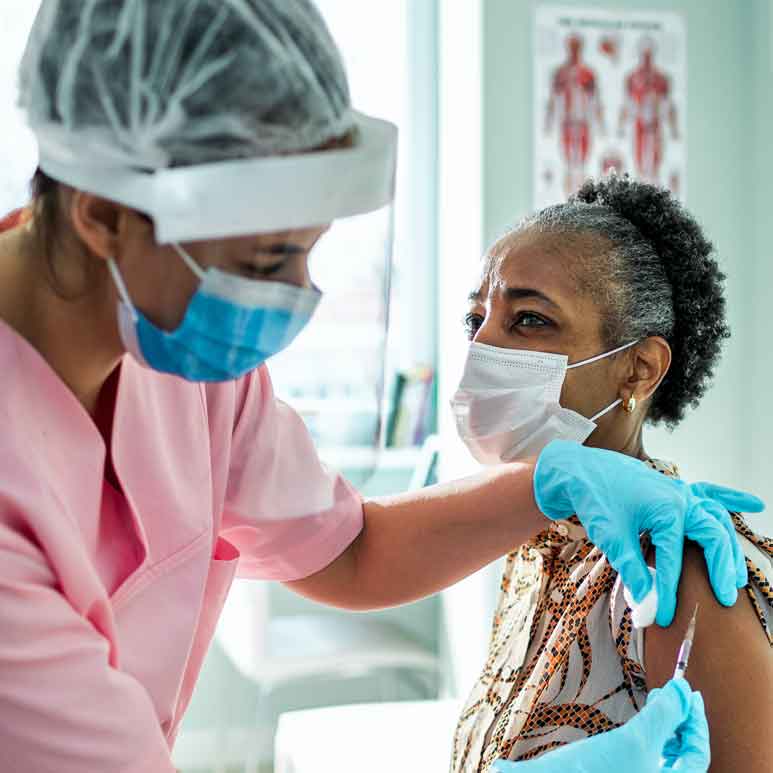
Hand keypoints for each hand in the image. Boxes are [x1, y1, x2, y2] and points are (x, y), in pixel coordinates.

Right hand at [491, 678, 708, 772]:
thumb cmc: (591, 772)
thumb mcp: (633, 740)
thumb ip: (663, 715)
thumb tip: (684, 691)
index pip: (698, 753)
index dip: (696, 720)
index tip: (689, 691)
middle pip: (685, 758)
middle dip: (681, 723)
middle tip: (670, 695)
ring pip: (667, 760)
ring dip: (665, 731)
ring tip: (655, 705)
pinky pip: (647, 762)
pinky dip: (648, 742)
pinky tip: (635, 727)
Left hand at [533, 441, 762, 625]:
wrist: (578, 470)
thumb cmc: (594, 499)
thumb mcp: (612, 538)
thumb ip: (633, 571)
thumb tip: (647, 606)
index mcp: (666, 509)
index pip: (674, 558)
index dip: (671, 591)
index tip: (667, 617)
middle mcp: (680, 498)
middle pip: (712, 536)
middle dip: (720, 568)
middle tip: (725, 598)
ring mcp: (679, 491)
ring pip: (716, 519)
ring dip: (728, 547)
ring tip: (736, 578)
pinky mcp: (673, 489)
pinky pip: (709, 493)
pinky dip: (730, 498)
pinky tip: (752, 505)